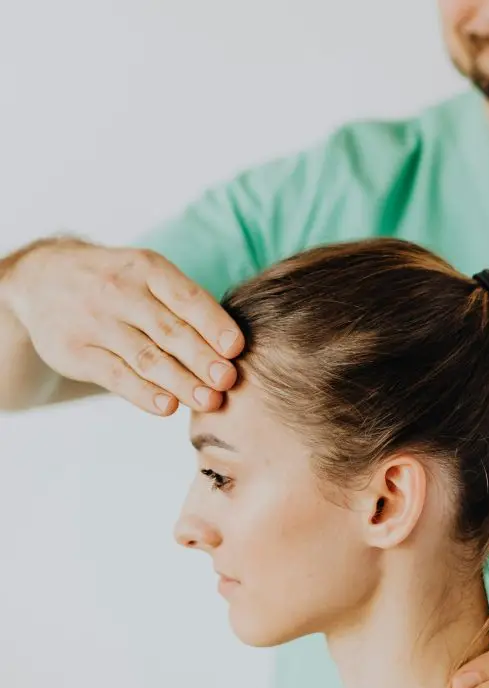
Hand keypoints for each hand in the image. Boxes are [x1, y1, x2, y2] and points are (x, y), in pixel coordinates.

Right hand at [4, 238, 243, 414]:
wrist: (42, 278)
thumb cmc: (118, 284)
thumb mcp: (146, 275)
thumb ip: (184, 305)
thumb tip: (234, 348)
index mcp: (147, 268)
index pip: (186, 297)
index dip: (212, 323)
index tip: (236, 348)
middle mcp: (120, 291)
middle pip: (169, 330)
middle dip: (202, 358)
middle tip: (228, 381)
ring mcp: (95, 321)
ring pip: (145, 356)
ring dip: (180, 382)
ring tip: (209, 401)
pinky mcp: (76, 351)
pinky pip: (115, 375)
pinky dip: (143, 394)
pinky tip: (168, 407)